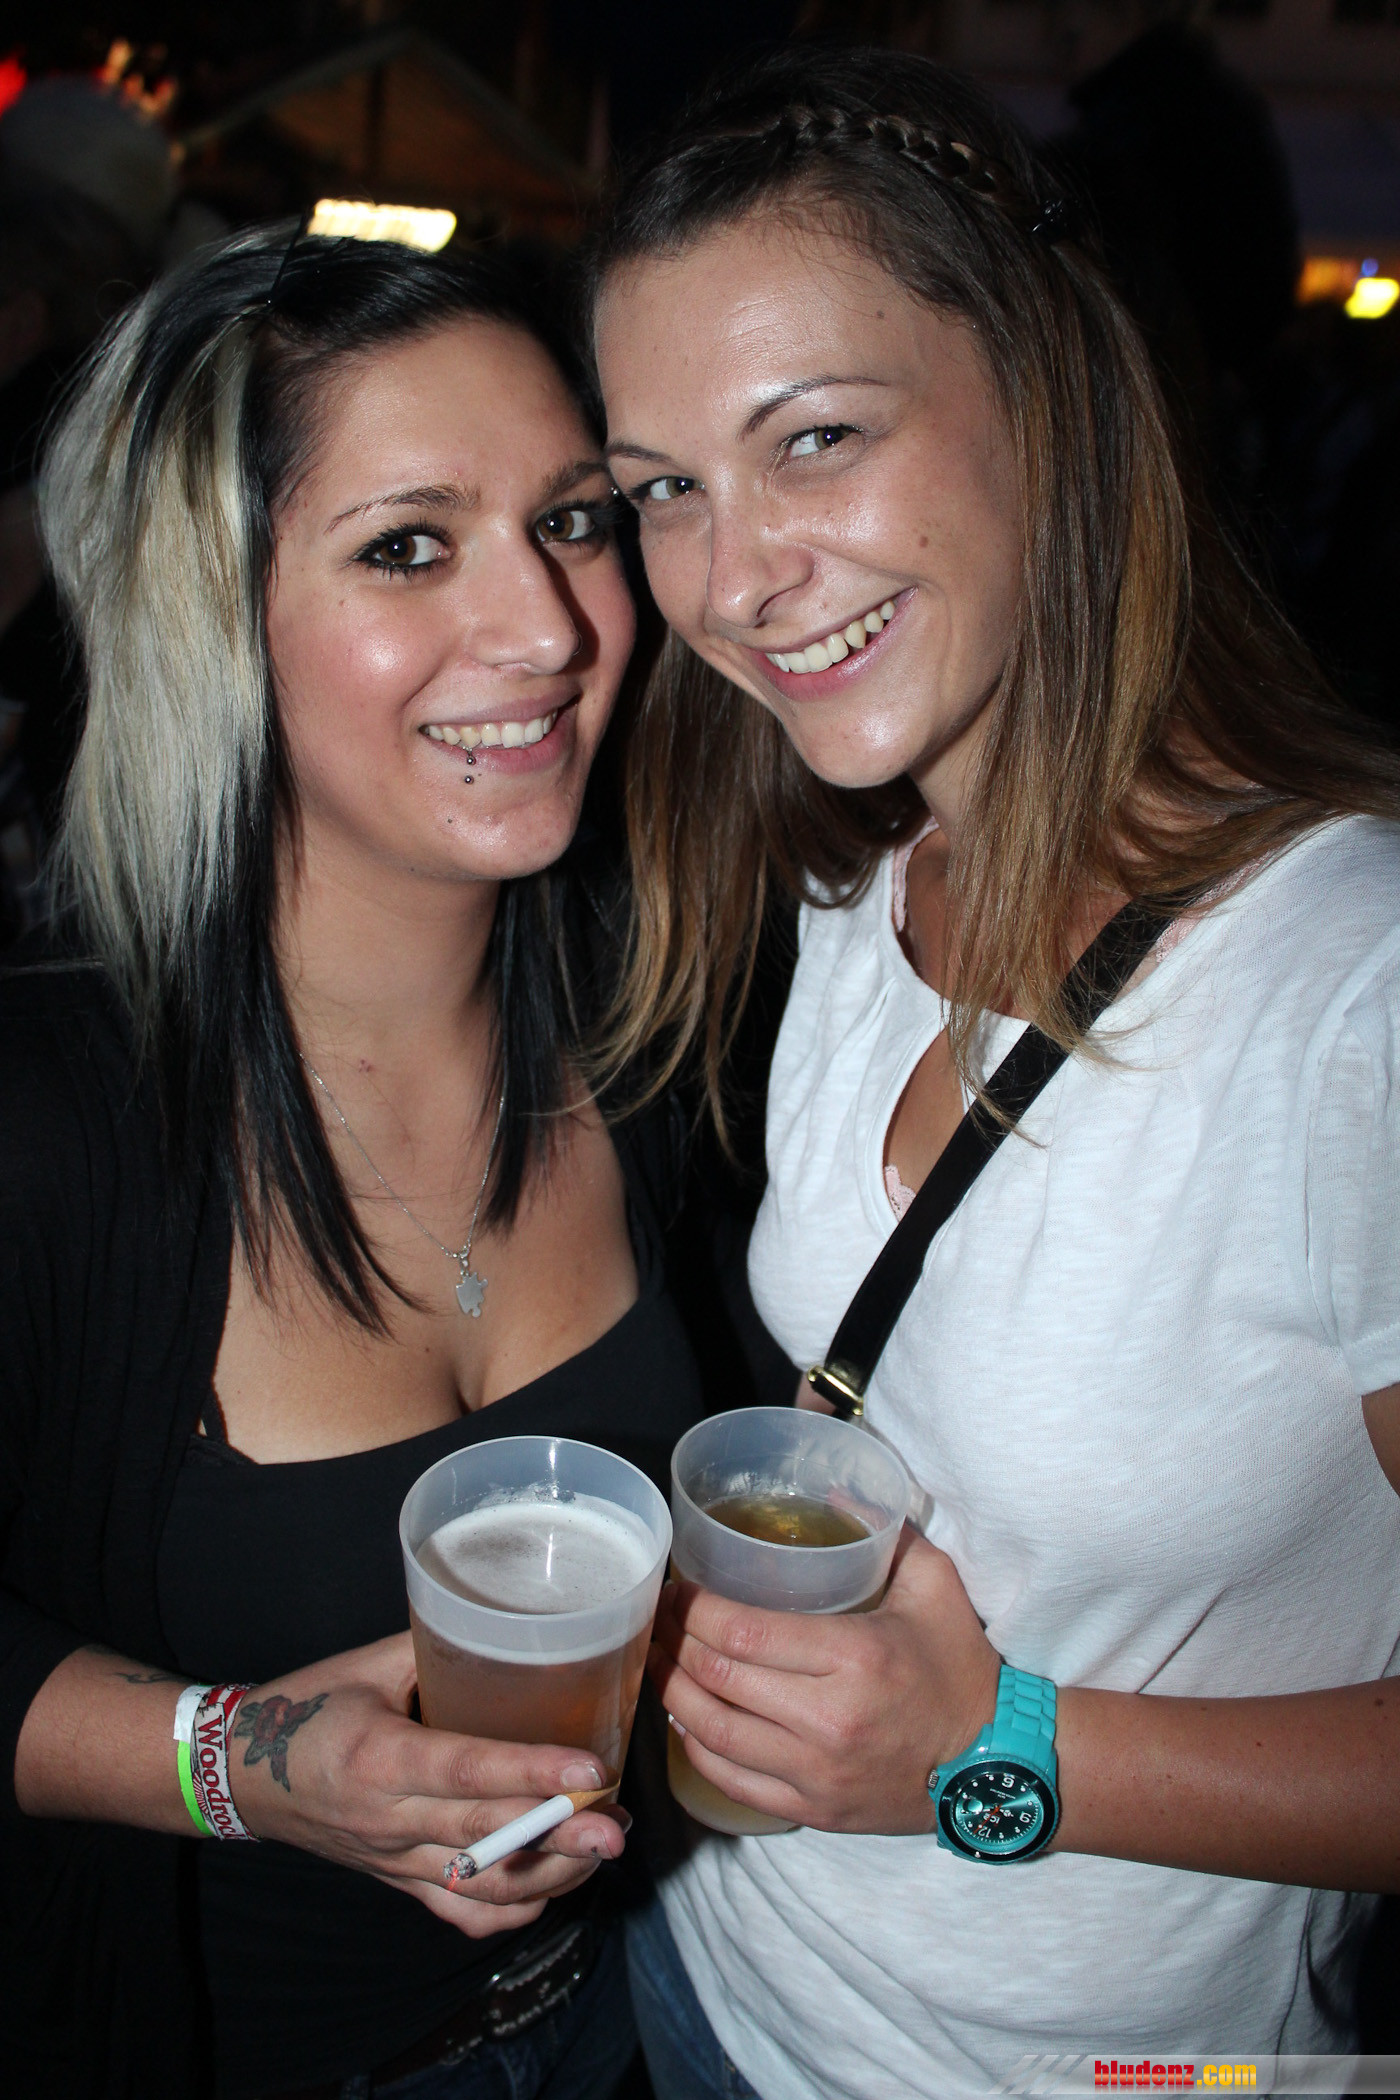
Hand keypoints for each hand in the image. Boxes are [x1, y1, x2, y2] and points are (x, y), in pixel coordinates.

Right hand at [225, 1632, 627, 1936]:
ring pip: (481, 1888)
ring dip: (550, 1876)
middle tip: (620, 1828)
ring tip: (603, 1849)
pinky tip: (554, 1882)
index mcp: (379, 1758)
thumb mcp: (368, 1665)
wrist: (238, 1772)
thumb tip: (514, 1625)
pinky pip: (460, 1911)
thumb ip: (439, 1647)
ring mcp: (391, 1862)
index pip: (467, 1773)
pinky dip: (513, 1906)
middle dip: (561, 1838)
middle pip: (485, 1840)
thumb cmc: (306, 1706)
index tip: (591, 1771)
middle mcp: (387, 1821)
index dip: (533, 1773)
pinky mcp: (396, 1884)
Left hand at [650, 1526, 999, 1833]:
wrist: (995, 1764)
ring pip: (712, 1732)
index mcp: (854, 1657)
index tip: (676, 1588)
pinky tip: (687, 1718)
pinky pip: (732, 1780)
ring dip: (672, 1693)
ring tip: (657, 1663)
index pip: (743, 1631)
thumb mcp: (935, 1586)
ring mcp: (817, 1772)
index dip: (693, 1608)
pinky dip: (696, 1748)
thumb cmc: (960, 1668)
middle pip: (717, 1677)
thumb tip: (835, 1493)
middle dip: (672, 1643)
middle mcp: (828, 1719)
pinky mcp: (813, 1810)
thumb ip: (887, 1532)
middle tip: (657, 1620)